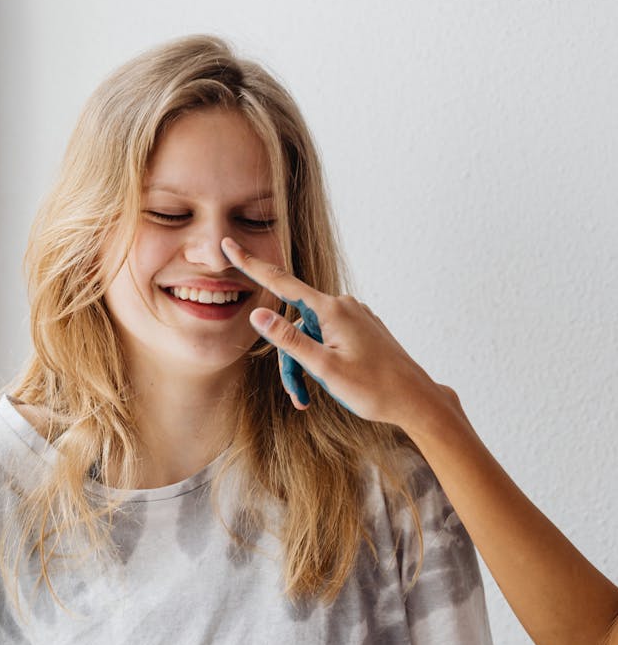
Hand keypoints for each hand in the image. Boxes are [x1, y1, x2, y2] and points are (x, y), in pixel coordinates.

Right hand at [221, 237, 437, 427]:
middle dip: (291, 359)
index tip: (228, 244)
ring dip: (306, 365)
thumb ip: (289, 340)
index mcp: (332, 310)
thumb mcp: (324, 368)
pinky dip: (322, 359)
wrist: (415, 400)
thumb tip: (258, 313)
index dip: (251, 265)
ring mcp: (355, 316)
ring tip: (313, 396)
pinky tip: (333, 381)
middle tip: (300, 396)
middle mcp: (344, 306)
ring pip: (312, 335)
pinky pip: (329, 337)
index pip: (282, 283)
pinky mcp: (362, 328)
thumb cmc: (373, 388)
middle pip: (296, 325)